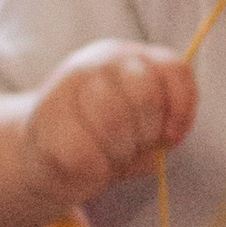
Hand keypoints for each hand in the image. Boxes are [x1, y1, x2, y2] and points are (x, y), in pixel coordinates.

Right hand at [27, 41, 196, 198]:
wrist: (44, 155)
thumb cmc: (104, 141)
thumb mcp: (143, 130)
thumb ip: (162, 128)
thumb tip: (166, 137)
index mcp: (130, 58)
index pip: (173, 69)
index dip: (181, 108)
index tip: (171, 136)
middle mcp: (99, 61)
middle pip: (146, 95)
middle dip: (147, 132)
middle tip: (133, 147)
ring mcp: (67, 84)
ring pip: (113, 120)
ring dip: (119, 151)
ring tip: (110, 156)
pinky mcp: (43, 118)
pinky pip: (83, 151)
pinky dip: (96, 168)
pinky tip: (92, 167)